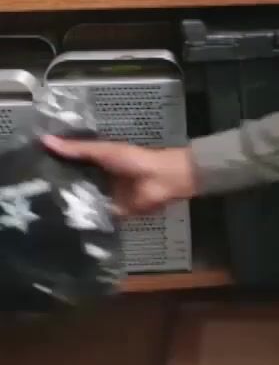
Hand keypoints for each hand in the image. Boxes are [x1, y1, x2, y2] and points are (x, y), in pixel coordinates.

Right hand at [42, 137, 197, 216]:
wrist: (163, 179)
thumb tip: (44, 140)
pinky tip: (62, 224)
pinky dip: (84, 220)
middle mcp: (98, 181)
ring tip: (39, 211)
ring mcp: (105, 198)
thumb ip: (77, 149)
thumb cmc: (134, 160)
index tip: (29, 173)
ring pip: (82, 202)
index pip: (70, 167)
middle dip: (57, 190)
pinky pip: (95, 217)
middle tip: (29, 196)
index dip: (52, 169)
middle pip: (74, 186)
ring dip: (68, 206)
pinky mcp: (112, 213)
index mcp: (97, 163)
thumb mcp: (103, 151)